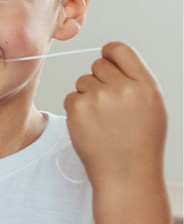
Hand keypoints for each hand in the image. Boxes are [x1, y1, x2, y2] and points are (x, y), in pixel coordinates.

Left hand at [64, 42, 166, 183]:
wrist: (126, 174)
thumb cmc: (140, 140)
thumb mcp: (151, 105)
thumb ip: (133, 78)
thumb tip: (109, 55)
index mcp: (145, 85)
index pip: (119, 49)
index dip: (110, 55)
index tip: (108, 64)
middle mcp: (122, 88)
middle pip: (98, 64)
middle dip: (100, 80)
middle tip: (110, 105)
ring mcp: (98, 98)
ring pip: (83, 81)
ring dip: (88, 95)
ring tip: (104, 119)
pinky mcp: (77, 108)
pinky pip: (71, 96)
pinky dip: (78, 109)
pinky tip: (92, 126)